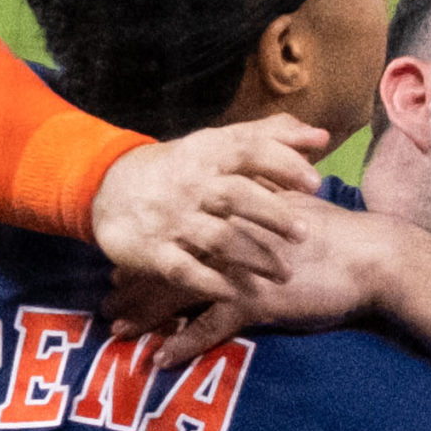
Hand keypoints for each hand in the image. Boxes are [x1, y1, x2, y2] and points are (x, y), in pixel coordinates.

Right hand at [90, 114, 325, 317]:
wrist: (109, 188)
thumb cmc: (182, 167)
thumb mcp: (218, 143)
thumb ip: (270, 137)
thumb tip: (320, 136)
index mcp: (209, 154)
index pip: (249, 151)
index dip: (283, 165)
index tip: (315, 183)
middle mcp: (191, 185)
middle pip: (236, 196)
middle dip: (273, 215)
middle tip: (305, 234)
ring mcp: (172, 220)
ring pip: (217, 238)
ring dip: (253, 257)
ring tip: (284, 273)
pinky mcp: (154, 252)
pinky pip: (184, 270)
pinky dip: (211, 283)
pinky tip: (236, 294)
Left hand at [134, 201, 404, 368]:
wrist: (370, 257)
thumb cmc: (336, 235)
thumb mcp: (293, 209)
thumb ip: (262, 207)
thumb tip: (244, 210)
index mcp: (232, 214)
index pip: (178, 231)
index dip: (150, 247)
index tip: (124, 262)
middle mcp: (226, 239)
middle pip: (167, 260)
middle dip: (134, 282)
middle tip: (106, 299)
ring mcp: (237, 271)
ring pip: (177, 292)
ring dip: (145, 313)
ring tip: (118, 330)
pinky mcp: (254, 302)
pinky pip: (208, 327)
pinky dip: (182, 344)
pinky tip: (159, 359)